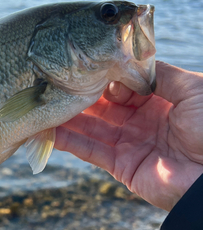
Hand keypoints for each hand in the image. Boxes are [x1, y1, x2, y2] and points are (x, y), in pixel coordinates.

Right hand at [55, 61, 202, 211]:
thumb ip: (159, 74)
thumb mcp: (192, 89)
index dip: (104, 76)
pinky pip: (90, 151)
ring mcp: (129, 144)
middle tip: (53, 81)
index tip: (86, 67)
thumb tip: (128, 62)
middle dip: (79, 94)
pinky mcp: (121, 167)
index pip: (122, 85)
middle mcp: (140, 121)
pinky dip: (68, 141)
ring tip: (42, 103)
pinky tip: (48, 129)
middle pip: (102, 105)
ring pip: (91, 127)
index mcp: (158, 100)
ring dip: (67, 116)